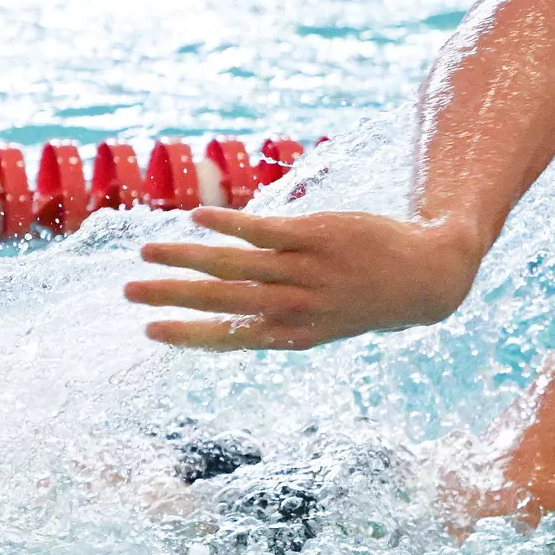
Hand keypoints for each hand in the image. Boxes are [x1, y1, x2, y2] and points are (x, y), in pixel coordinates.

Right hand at [125, 207, 482, 350]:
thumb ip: (281, 317)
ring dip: (187, 258)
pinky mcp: (318, 235)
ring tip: (147, 252)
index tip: (149, 332)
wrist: (426, 278)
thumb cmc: (369, 298)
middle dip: (173, 297)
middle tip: (128, 292)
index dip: (189, 335)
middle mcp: (297, 305)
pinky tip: (198, 218)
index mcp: (296, 333)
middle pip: (224, 301)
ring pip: (236, 265)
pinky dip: (230, 224)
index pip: (232, 336)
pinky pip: (265, 230)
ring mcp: (307, 270)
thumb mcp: (326, 321)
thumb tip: (233, 315)